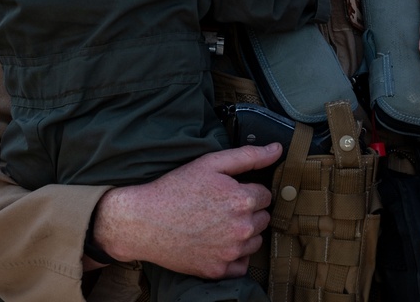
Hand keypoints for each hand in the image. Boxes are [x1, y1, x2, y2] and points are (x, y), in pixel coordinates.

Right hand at [93, 143, 281, 278]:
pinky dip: (234, 257)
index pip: (266, 195)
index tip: (231, 192)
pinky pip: (242, 266)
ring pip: (256, 242)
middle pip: (263, 219)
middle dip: (250, 212)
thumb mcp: (211, 163)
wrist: (142, 221)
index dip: (249, 191)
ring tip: (219, 225)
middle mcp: (241, 228)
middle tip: (223, 208)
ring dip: (245, 234)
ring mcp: (229, 252)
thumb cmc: (175, 189)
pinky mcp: (217, 270)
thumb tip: (277, 149)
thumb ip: (248, 156)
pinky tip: (218, 244)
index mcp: (243, 200)